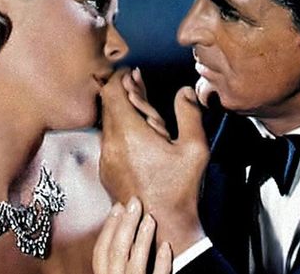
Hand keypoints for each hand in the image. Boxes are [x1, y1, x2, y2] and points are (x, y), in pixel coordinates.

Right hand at [93, 197, 171, 273]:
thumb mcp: (119, 272)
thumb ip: (120, 260)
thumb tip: (127, 226)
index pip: (101, 252)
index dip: (109, 227)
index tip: (118, 206)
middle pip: (116, 252)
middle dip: (125, 224)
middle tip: (135, 201)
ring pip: (135, 265)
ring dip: (142, 238)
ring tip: (150, 218)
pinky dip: (162, 262)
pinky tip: (166, 246)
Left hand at [100, 69, 209, 255]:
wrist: (160, 226)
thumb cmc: (178, 189)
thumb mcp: (193, 149)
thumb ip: (189, 114)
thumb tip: (185, 91)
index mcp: (130, 134)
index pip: (113, 92)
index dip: (120, 77)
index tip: (132, 73)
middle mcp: (111, 144)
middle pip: (109, 105)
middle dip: (123, 91)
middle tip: (138, 84)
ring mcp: (106, 159)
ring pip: (108, 122)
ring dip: (122, 110)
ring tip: (141, 110)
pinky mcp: (106, 170)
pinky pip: (108, 140)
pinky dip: (119, 128)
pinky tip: (136, 134)